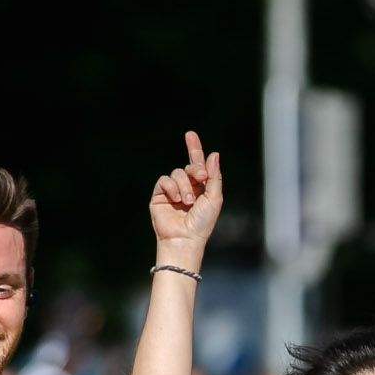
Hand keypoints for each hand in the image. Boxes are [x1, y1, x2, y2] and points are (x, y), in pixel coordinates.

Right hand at [150, 130, 222, 259]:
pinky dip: (172, 187)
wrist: (185, 239)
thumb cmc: (202, 223)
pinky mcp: (159, 196)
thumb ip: (214, 176)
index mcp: (201, 188)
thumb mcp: (214, 198)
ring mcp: (172, 191)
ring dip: (185, 185)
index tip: (190, 134)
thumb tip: (213, 154)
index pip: (197, 164)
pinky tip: (177, 199)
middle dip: (196, 169)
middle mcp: (186, 187)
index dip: (194, 149)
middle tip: (201, 177)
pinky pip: (164, 180)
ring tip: (188, 201)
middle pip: (189, 166)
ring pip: (177, 173)